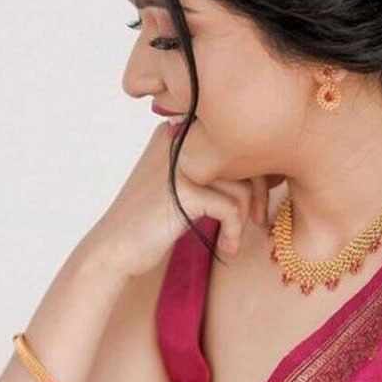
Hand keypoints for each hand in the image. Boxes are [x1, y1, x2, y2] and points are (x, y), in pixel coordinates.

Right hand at [90, 119, 285, 277]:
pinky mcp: (184, 191)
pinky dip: (234, 232)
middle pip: (244, 156)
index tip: (255, 201)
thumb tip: (267, 171)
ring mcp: (180, 163)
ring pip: (243, 183)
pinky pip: (232, 208)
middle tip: (258, 220)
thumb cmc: (151, 221)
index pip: (234, 138)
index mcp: (178, 131)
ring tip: (234, 239)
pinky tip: (227, 249)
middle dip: (259, 192)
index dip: (254, 170)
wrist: (114, 248)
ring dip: (245, 218)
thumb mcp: (182, 185)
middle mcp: (179, 139)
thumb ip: (212, 169)